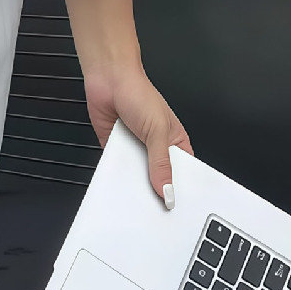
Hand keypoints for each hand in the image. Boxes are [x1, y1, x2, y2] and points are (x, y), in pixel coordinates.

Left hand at [86, 66, 192, 206]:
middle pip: (158, 179)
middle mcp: (155, 148)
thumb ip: (161, 162)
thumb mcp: (157, 131)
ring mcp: (135, 150)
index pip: (182, 173)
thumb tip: (167, 189)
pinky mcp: (115, 150)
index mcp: (175, 143)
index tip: (179, 207)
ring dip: (135, 186)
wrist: (108, 79)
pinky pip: (117, 171)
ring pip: (137, 178)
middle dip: (156, 191)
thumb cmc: (138, 92)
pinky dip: (116, 178)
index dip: (181, 189)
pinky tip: (118, 188)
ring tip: (136, 202)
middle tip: (156, 211)